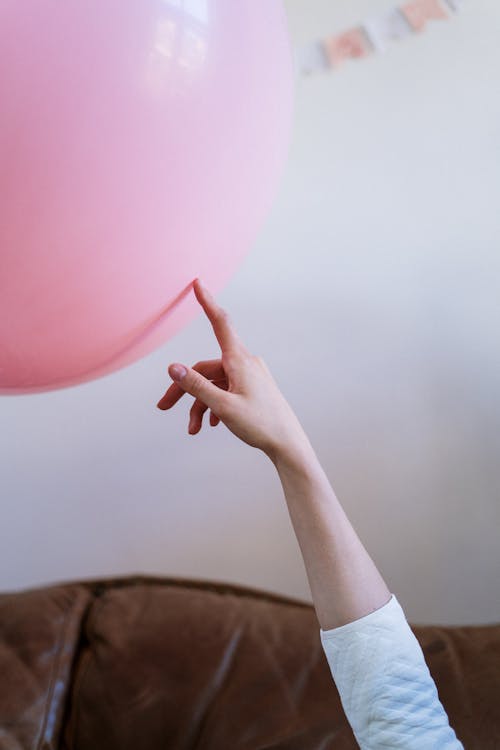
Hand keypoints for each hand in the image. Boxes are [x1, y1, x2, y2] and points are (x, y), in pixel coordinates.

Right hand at [156, 279, 307, 460]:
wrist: (288, 444)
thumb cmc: (260, 424)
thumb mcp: (223, 406)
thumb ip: (196, 386)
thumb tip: (173, 367)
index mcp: (240, 361)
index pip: (220, 323)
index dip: (207, 302)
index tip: (198, 283)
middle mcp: (245, 363)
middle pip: (205, 367)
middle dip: (184, 388)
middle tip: (163, 407)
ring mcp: (249, 376)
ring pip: (214, 383)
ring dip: (200, 404)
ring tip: (194, 430)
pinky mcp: (252, 388)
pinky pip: (225, 390)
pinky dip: (214, 405)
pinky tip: (212, 425)